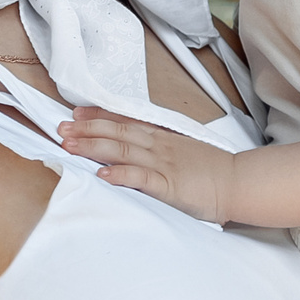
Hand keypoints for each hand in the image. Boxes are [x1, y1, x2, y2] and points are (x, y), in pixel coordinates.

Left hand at [59, 111, 235, 221]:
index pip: (125, 122)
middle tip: (62, 128)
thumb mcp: (184, 151)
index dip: (99, 117)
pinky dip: (120, 175)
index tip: (76, 113)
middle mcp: (158, 147)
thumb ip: (161, 148)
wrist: (237, 182)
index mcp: (161, 138)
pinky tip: (101, 175)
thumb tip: (138, 146)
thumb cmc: (212, 171)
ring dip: (93, 147)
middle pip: (117, 133)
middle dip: (87, 130)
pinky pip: (140, 178)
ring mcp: (162, 164)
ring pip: (122, 150)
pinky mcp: (168, 186)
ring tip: (70, 145)